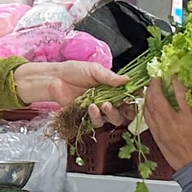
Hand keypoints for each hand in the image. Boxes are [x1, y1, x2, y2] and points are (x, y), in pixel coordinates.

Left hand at [14, 61, 131, 124]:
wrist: (55, 80)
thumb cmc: (73, 71)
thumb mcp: (94, 70)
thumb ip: (110, 77)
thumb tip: (127, 79)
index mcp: (113, 87)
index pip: (130, 95)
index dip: (135, 97)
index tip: (137, 95)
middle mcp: (109, 99)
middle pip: (126, 111)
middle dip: (128, 110)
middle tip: (124, 104)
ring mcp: (99, 109)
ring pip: (114, 119)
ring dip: (112, 114)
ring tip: (105, 105)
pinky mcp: (88, 117)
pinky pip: (98, 122)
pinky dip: (97, 116)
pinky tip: (92, 107)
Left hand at [138, 77, 191, 170]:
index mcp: (190, 118)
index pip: (180, 93)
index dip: (175, 80)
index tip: (174, 74)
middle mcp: (174, 122)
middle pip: (158, 98)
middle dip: (155, 84)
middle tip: (157, 78)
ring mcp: (163, 130)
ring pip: (149, 107)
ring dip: (148, 95)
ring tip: (151, 88)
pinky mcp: (157, 137)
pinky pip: (147, 119)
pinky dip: (146, 108)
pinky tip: (147, 104)